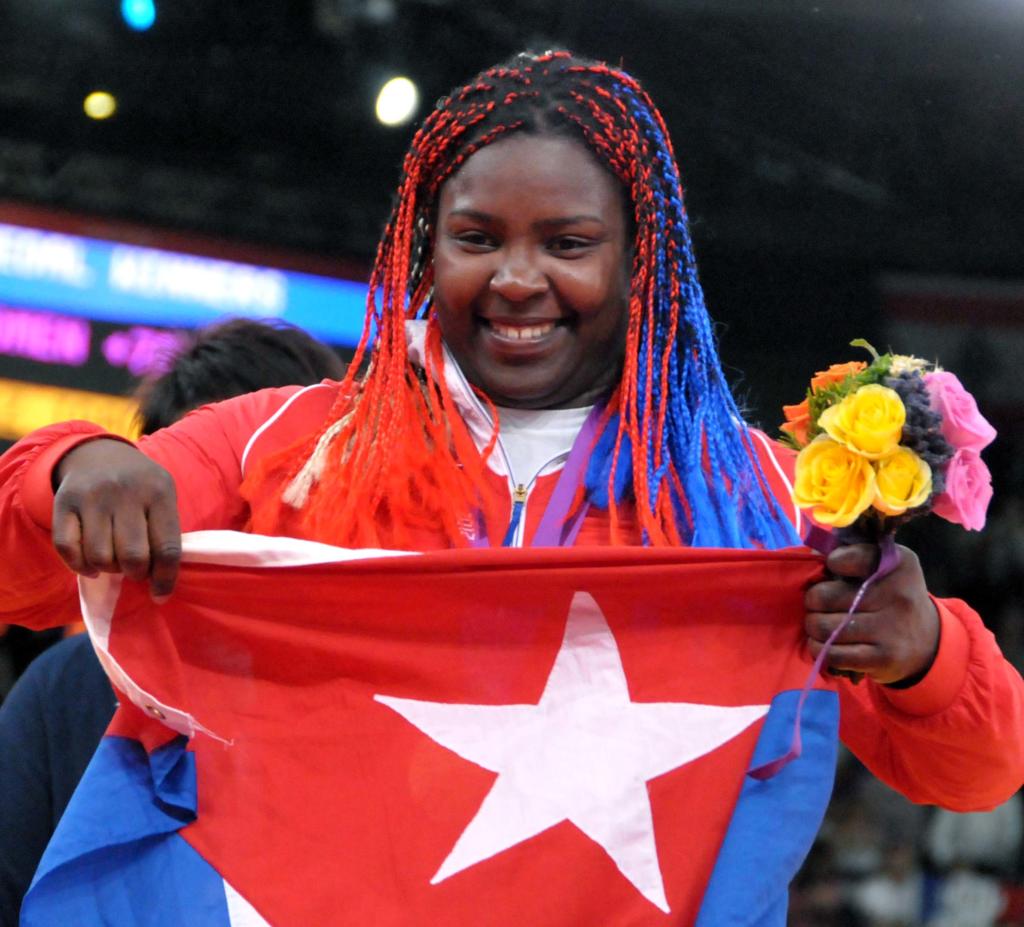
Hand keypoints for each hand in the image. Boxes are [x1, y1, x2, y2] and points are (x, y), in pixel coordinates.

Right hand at [52, 439, 180, 600]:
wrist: (98, 453)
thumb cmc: (140, 485)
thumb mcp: (162, 496)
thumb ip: (165, 533)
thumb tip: (161, 584)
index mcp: (159, 492)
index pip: (167, 548)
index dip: (166, 579)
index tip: (160, 595)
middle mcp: (125, 492)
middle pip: (133, 557)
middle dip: (136, 574)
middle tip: (135, 570)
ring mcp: (92, 496)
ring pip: (100, 557)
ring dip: (109, 569)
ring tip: (114, 561)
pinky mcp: (64, 502)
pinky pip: (68, 549)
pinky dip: (80, 566)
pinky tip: (91, 564)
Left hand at [804, 543, 939, 685]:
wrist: (929, 642)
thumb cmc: (891, 597)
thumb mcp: (884, 568)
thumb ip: (851, 556)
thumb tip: (813, 554)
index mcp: (899, 565)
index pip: (848, 557)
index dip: (832, 563)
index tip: (835, 571)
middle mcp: (898, 595)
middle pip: (824, 596)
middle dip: (813, 601)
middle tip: (819, 604)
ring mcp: (892, 629)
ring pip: (823, 627)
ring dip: (813, 627)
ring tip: (820, 624)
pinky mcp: (883, 658)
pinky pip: (832, 654)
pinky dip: (820, 649)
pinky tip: (826, 644)